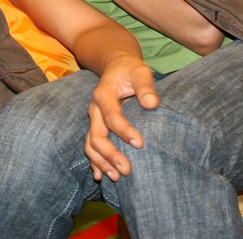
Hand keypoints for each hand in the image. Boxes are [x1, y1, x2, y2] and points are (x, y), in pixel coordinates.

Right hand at [84, 54, 158, 180]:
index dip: (124, 131)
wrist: (115, 67)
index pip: (111, 116)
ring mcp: (93, 119)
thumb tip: (152, 104)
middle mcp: (94, 109)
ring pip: (91, 144)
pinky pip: (90, 146)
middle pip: (97, 135)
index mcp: (104, 94)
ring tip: (117, 177)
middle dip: (110, 154)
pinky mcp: (95, 126)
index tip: (140, 144)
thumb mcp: (140, 71)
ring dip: (102, 162)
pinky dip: (95, 161)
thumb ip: (146, 86)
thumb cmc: (130, 70)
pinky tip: (101, 176)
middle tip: (127, 170)